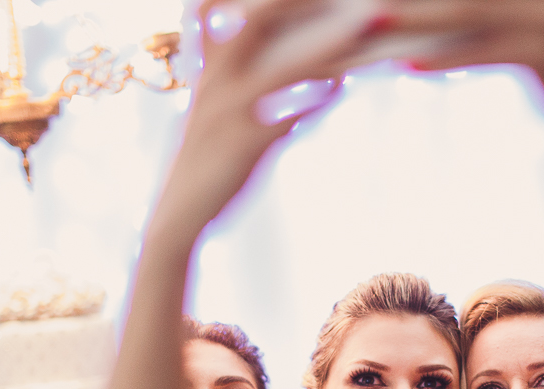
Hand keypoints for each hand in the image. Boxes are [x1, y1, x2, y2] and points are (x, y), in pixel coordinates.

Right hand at [151, 0, 369, 238]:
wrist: (179, 213)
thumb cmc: (204, 162)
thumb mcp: (214, 112)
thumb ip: (237, 83)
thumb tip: (275, 71)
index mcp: (211, 68)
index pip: (241, 13)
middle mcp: (218, 82)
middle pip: (259, 21)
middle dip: (298, 2)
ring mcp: (230, 111)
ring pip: (284, 67)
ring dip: (327, 45)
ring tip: (364, 27)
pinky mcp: (244, 145)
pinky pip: (288, 117)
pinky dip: (317, 103)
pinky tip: (343, 89)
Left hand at [371, 0, 543, 126]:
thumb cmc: (543, 64)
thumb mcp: (506, 26)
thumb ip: (470, 10)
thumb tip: (403, 11)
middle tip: (361, 3)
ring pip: (468, 11)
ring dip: (415, 18)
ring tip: (371, 26)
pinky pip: (488, 52)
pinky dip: (448, 57)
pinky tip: (411, 66)